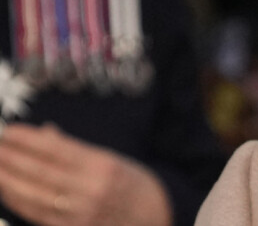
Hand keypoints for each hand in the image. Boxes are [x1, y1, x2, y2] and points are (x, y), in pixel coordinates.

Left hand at [0, 123, 171, 225]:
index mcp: (102, 165)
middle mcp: (91, 190)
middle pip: (41, 173)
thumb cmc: (131, 182)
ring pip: (33, 196)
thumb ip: (74, 148)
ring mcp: (80, 214)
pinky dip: (18, 202)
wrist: (154, 215)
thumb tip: (43, 134)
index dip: (29, 141)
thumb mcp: (109, 158)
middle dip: (12, 158)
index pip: (57, 150)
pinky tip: (6, 190)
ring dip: (8, 180)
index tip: (10, 131)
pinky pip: (37, 216)